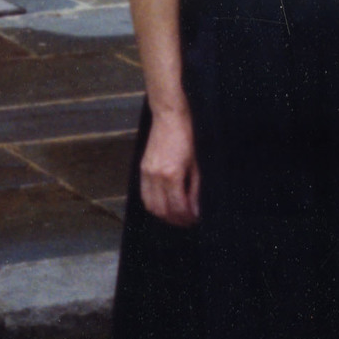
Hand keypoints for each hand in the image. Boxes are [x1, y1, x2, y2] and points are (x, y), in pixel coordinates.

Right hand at [140, 107, 199, 226]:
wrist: (169, 117)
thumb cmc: (187, 137)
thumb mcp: (196, 164)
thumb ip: (195, 189)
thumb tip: (195, 210)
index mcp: (172, 175)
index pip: (177, 207)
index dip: (186, 218)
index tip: (194, 220)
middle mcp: (156, 176)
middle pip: (162, 210)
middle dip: (175, 220)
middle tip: (187, 221)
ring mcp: (146, 173)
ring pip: (150, 206)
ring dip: (163, 215)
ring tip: (176, 215)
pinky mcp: (142, 169)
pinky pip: (144, 195)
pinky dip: (153, 204)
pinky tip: (164, 204)